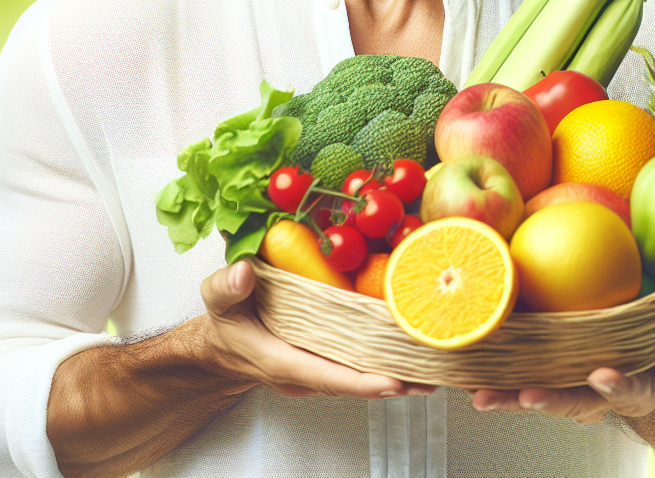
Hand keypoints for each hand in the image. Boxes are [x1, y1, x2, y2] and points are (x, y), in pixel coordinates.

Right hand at [198, 259, 434, 398]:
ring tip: (436, 367)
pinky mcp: (329, 360)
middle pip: (356, 382)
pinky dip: (387, 360)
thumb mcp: (218, 300)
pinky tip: (413, 350)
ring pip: (363, 376)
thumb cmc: (225, 324)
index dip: (361, 381)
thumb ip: (228, 287)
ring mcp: (320, 369)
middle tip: (433, 374)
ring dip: (398, 374)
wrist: (222, 347)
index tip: (393, 381)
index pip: (326, 375)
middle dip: (395, 380)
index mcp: (282, 361)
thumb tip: (244, 272)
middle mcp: (306, 372)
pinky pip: (361, 364)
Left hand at [472, 269, 654, 422]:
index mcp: (648, 379)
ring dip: (510, 394)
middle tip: (527, 396)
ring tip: (480, 393)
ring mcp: (574, 380)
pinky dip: (496, 370)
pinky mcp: (548, 365)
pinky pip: (521, 369)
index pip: (637, 389)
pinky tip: (466, 364)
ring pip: (542, 391)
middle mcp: (607, 388)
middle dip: (553, 401)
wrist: (654, 347)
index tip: (605, 376)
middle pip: (579, 402)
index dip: (622, 387)